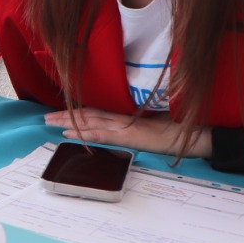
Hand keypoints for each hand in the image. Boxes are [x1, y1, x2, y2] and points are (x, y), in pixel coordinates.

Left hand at [43, 107, 211, 159]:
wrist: (197, 134)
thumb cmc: (180, 128)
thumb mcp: (156, 121)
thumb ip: (140, 119)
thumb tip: (131, 120)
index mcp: (130, 112)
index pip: (99, 109)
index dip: (80, 108)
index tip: (64, 108)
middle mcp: (124, 116)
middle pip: (90, 112)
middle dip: (67, 114)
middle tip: (47, 115)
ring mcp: (126, 124)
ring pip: (91, 120)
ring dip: (68, 121)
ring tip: (50, 121)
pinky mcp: (130, 134)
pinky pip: (102, 133)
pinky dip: (84, 132)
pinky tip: (69, 133)